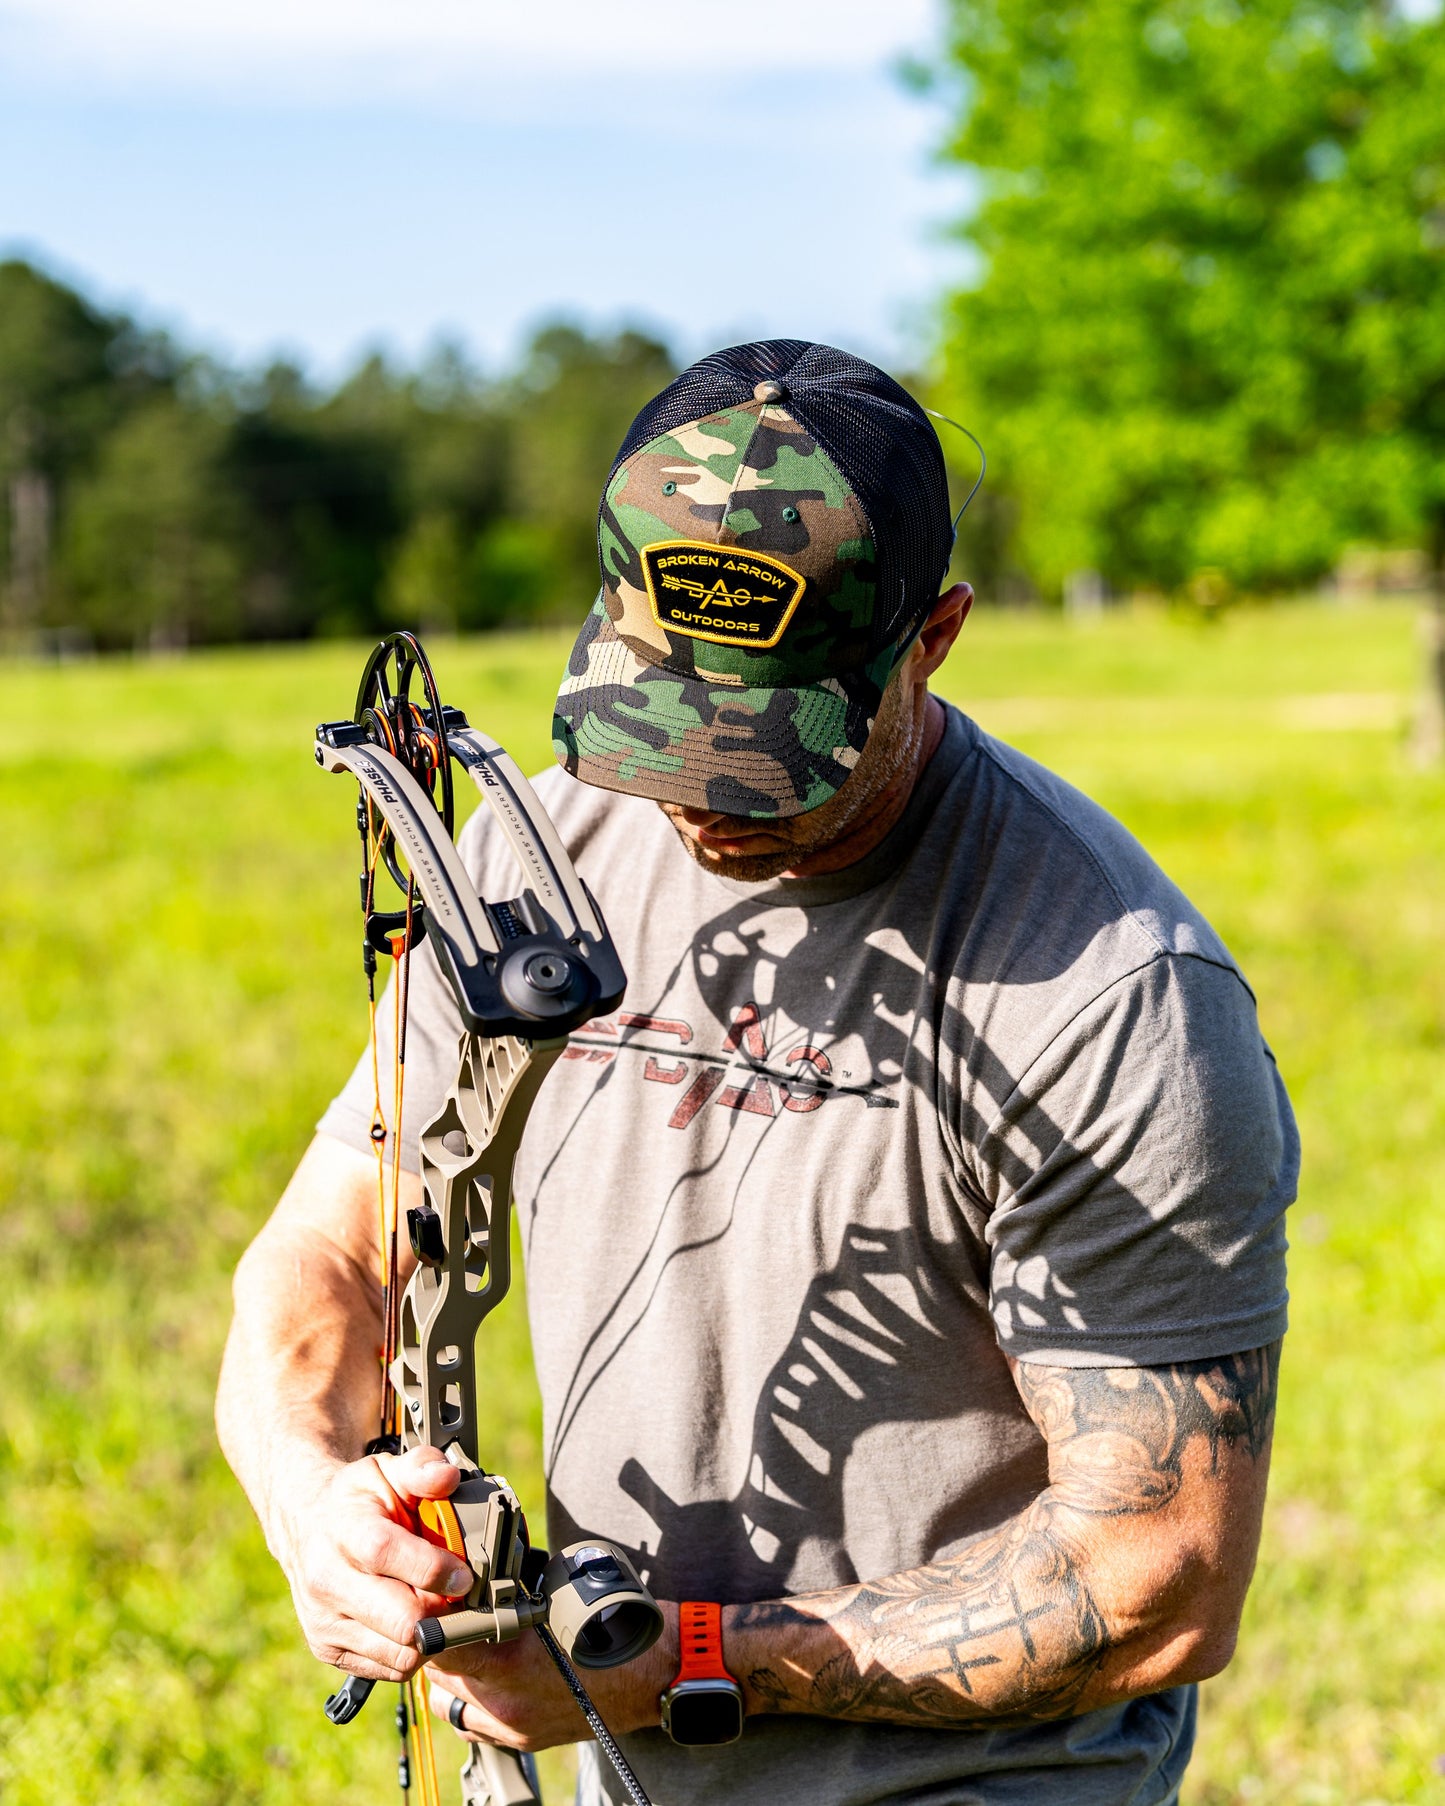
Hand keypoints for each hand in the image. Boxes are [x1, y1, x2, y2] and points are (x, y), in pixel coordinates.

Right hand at [278, 1443, 474, 1681]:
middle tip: (459, 1597)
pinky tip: (415, 1621)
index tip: (464, 1573)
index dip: (435, 1569)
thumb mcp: (388, 1471)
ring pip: (400, 1652)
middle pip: (400, 1620)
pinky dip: (412, 1650)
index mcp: (343, 1531)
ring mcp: (323, 1621)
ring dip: (432, 1635)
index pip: (387, 1555)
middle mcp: (326, 1581)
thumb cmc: (358, 1500)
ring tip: (438, 1607)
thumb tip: (448, 1478)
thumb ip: (422, 1467)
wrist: (305, 1528)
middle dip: (442, 1611)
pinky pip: (388, 1667)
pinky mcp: (327, 1649)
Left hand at [428, 1602, 678, 1753]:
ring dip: (452, 1674)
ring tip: (471, 1647)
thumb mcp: (558, 1592)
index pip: (440, 1647)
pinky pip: (472, 1723)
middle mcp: (505, 1703)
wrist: (654, 1674)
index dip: (431, 1620)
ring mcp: (512, 1727)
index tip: (433, 1601)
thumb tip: (477, 1576)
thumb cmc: (614, 1626)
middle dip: (442, 1644)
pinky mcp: (523, 1739)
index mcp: (511, 1664)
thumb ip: (509, 1593)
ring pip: (449, 1703)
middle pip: (439, 1675)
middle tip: (453, 1616)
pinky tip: (488, 1676)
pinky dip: (470, 1699)